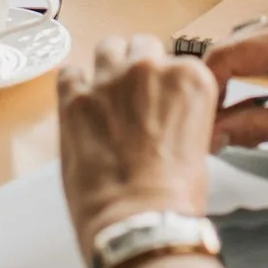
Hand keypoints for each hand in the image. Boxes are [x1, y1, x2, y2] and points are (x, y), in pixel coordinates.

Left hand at [57, 34, 218, 259]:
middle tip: (135, 98)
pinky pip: (69, 72)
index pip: (177, 61)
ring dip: (108, 66)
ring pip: (108, 47)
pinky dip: (74, 85)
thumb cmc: (174, 196)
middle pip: (143, 46)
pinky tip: (78, 105)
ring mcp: (110, 79)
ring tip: (106, 95)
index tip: (161, 99)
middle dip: (139, 68)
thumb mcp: (198, 144)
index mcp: (190, 78)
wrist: (140, 221)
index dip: (166, 81)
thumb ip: (180, 113)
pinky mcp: (75, 98)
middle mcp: (151, 68)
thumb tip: (166, 115)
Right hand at [206, 5, 267, 149]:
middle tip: (205, 129)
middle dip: (214, 88)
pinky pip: (264, 45)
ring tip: (225, 120)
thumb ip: (258, 127)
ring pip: (244, 47)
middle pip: (229, 49)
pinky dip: (251, 71)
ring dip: (231, 79)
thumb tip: (216, 134)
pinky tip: (251, 100)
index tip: (195, 124)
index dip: (204, 94)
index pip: (224, 57)